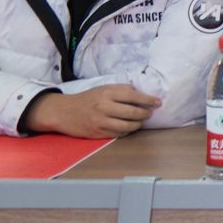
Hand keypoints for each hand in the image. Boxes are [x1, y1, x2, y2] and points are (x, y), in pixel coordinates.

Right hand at [27, 84, 162, 137]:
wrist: (65, 112)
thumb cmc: (87, 98)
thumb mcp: (103, 88)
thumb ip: (121, 90)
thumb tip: (141, 94)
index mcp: (107, 93)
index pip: (133, 96)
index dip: (148, 100)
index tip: (158, 102)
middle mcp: (104, 107)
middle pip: (133, 112)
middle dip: (145, 114)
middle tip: (150, 113)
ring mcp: (101, 121)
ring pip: (127, 126)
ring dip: (138, 124)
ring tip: (141, 121)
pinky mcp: (98, 133)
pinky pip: (118, 134)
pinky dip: (127, 131)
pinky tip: (129, 127)